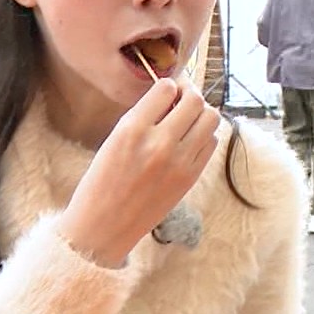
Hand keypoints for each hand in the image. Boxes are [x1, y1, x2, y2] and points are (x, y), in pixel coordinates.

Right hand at [60, 76, 221, 266]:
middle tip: (183, 99)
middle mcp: (158, 142)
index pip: (165, 88)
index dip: (169, 85)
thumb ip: (142, 117)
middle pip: (195, 100)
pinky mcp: (191, 177)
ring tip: (189, 119)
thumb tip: (170, 95)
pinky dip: (205, 135)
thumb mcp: (112, 140)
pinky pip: (211, 143)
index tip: (167, 90)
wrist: (104, 227)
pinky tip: (191, 140)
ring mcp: (179, 161)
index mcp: (131, 129)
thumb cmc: (101, 183)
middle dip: (190, 94)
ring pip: (211, 118)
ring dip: (202, 113)